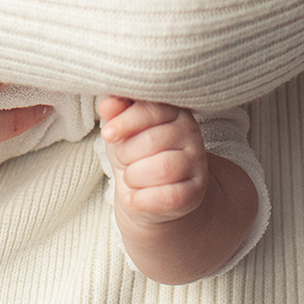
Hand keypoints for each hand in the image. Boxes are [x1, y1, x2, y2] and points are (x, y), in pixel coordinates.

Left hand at [97, 95, 208, 224]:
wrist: (152, 195)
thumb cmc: (136, 155)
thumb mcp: (122, 131)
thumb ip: (116, 113)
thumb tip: (107, 104)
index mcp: (174, 111)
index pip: (150, 110)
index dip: (124, 122)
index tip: (108, 134)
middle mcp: (191, 133)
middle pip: (152, 141)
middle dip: (126, 154)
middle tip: (123, 161)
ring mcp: (196, 163)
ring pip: (161, 169)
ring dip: (134, 177)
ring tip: (131, 178)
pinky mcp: (195, 192)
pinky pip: (167, 197)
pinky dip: (141, 199)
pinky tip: (135, 197)